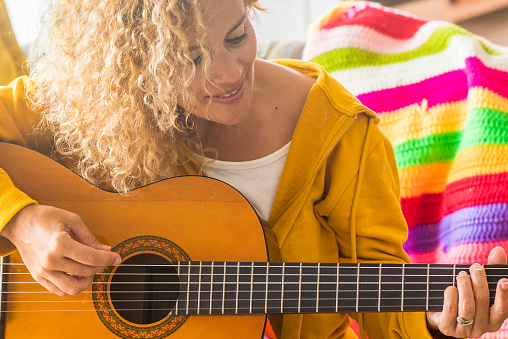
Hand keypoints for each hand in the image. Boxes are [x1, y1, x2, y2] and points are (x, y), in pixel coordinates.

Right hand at [0, 204, 120, 295]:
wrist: (20, 223)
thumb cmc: (45, 218)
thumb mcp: (72, 220)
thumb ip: (90, 238)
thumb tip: (106, 250)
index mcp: (60, 243)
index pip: (91, 257)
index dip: (108, 259)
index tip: (117, 258)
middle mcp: (51, 260)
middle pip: (85, 271)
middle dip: (101, 266)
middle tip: (106, 259)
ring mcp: (43, 271)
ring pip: (73, 288)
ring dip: (87, 281)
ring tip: (91, 270)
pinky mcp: (38, 277)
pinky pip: (59, 290)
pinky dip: (72, 287)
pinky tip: (78, 275)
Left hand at [426, 247, 507, 337]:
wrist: (438, 311)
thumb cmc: (464, 295)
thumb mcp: (478, 283)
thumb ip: (491, 269)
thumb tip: (499, 250)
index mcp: (494, 319)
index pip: (503, 309)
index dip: (504, 295)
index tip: (503, 280)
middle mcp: (482, 327)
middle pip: (483, 302)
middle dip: (479, 281)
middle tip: (474, 267)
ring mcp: (465, 330)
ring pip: (467, 306)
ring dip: (464, 286)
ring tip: (461, 275)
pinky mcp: (448, 328)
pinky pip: (451, 311)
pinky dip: (450, 296)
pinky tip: (450, 288)